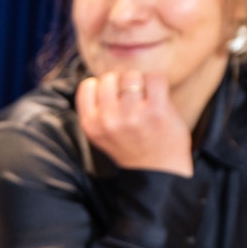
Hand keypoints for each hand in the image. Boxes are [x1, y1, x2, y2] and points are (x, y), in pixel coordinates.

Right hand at [75, 71, 192, 176]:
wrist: (158, 172)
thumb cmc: (131, 149)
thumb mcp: (101, 134)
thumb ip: (97, 109)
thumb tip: (106, 77)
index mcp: (91, 124)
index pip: (88, 85)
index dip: (102, 85)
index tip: (113, 95)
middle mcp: (108, 120)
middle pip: (110, 77)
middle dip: (121, 82)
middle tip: (131, 96)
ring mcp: (132, 115)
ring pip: (131, 75)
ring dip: (140, 82)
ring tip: (145, 96)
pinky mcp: (157, 111)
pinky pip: (154, 78)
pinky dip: (157, 81)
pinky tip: (158, 94)